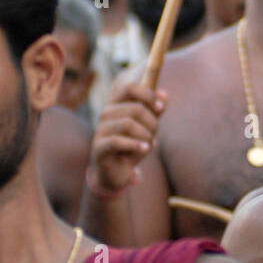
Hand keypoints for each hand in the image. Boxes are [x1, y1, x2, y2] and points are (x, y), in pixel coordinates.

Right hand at [87, 81, 166, 197]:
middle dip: (151, 123)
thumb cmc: (131, 147)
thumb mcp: (147, 128)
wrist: (115, 174)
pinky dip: (135, 145)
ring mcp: (100, 130)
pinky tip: (144, 149)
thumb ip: (155, 110)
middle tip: (153, 136)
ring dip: (145, 136)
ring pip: (128, 124)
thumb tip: (164, 93)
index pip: (130, 88)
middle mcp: (106, 114)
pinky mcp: (98, 147)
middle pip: (135, 108)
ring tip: (147, 146)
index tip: (160, 108)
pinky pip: (118, 141)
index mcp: (116, 105)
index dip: (148, 95)